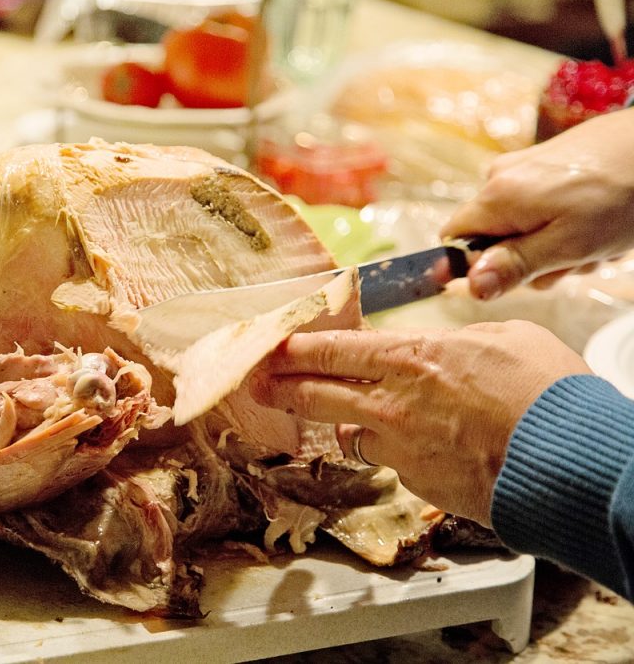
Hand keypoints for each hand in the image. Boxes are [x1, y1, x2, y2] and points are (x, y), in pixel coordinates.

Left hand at [249, 320, 591, 525]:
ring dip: (326, 421)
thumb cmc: (546, 394)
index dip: (294, 346)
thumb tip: (443, 351)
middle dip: (277, 384)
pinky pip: (384, 459)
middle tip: (254, 381)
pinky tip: (393, 446)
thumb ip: (459, 342)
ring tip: (313, 415)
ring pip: (342, 430)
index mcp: (412, 356)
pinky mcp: (413, 480)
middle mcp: (392, 401)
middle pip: (314, 390)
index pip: (334, 348)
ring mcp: (399, 445)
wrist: (567, 461)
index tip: (270, 344)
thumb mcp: (505, 340)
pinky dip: (382, 450)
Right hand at [441, 107, 633, 299]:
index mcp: (497, 196)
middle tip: (574, 262)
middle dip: (529, 259)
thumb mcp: (569, 245)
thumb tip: (470, 287)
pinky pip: (541, 204)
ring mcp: (526, 165)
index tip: (515, 277)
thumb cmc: (622, 197)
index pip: (453, 240)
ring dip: (555, 244)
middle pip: (492, 236)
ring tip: (595, 242)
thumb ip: (515, 265)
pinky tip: (598, 220)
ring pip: (521, 224)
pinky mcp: (550, 160)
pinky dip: (566, 221)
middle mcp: (501, 176)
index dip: (476, 266)